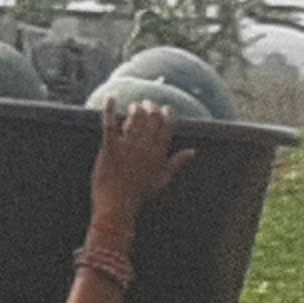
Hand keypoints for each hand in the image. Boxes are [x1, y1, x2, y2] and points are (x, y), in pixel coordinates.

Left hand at [89, 97, 188, 231]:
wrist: (118, 205)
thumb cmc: (141, 194)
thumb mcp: (163, 180)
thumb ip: (178, 163)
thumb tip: (193, 151)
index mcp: (159, 153)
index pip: (168, 126)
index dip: (168, 114)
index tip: (165, 108)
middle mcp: (145, 147)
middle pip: (152, 119)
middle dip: (152, 108)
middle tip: (148, 104)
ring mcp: (127, 146)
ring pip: (135, 118)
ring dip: (137, 108)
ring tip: (135, 105)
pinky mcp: (110, 147)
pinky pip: (110, 124)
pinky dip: (110, 109)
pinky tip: (111, 98)